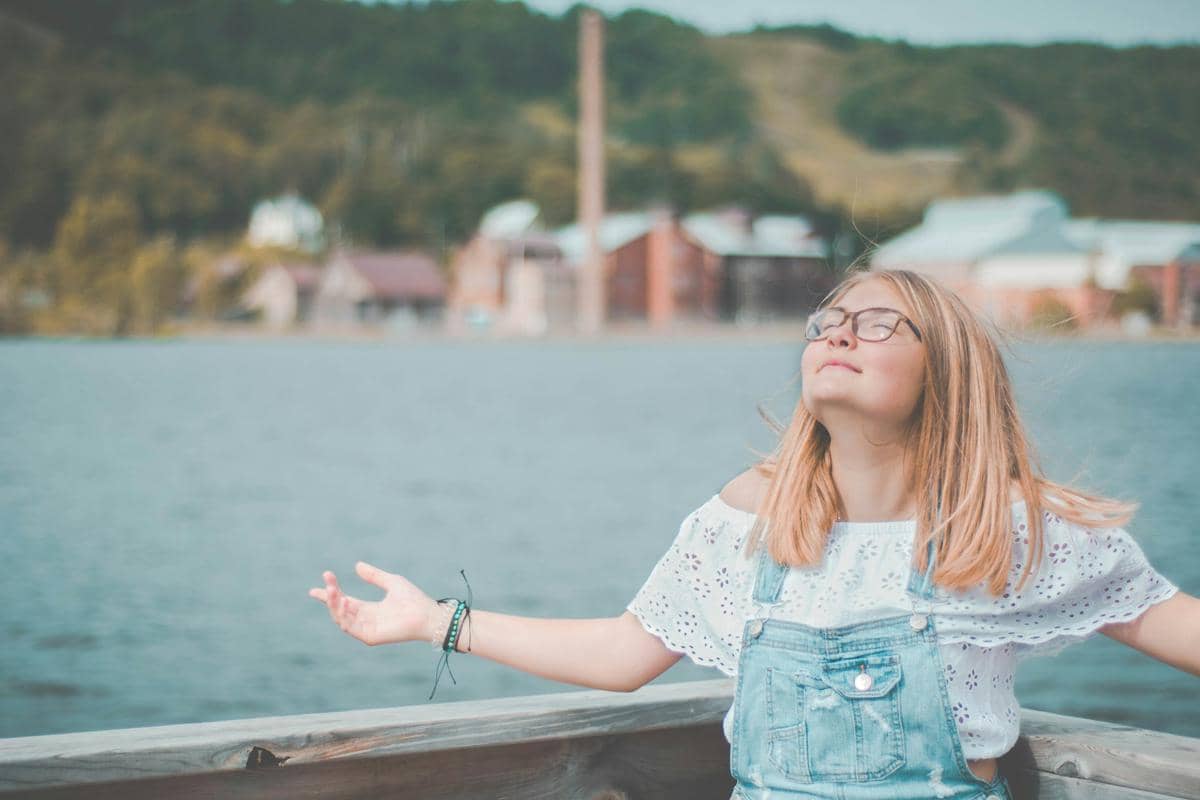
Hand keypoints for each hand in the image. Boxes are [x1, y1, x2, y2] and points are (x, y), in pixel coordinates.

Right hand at [308, 561, 438, 645]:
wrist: (427, 614)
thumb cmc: (413, 599)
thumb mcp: (391, 582)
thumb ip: (374, 576)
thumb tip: (357, 565)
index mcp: (370, 609)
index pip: (344, 602)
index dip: (331, 594)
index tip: (317, 585)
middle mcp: (366, 620)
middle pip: (340, 609)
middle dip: (331, 596)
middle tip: (326, 581)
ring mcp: (366, 629)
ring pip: (342, 618)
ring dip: (335, 604)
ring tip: (333, 590)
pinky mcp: (370, 637)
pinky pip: (350, 628)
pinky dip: (343, 616)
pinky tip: (343, 602)